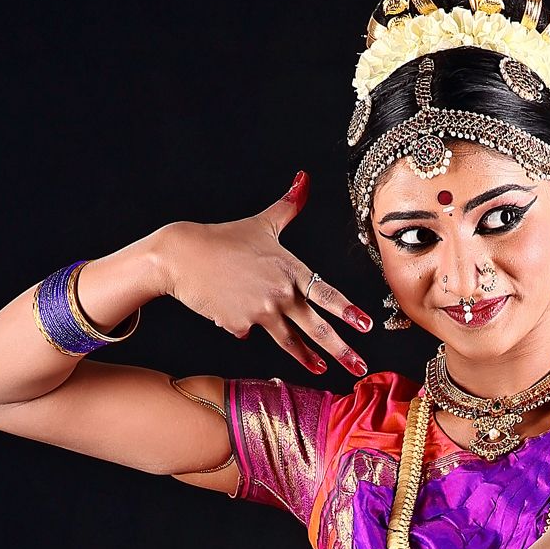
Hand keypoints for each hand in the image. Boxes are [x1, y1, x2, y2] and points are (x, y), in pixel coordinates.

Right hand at [157, 175, 374, 378]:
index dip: (348, 311)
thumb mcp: (261, 222)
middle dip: (340, 349)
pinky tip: (230, 312)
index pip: (327, 294)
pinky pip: (248, 331)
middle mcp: (280, 292)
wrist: (182, 256)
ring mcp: (261, 311)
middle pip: (317, 327)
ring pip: (290, 340)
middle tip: (358, 366)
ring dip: (308, 358)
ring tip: (321, 369)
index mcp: (290, 269)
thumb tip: (304, 179)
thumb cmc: (222, 239)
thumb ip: (288, 206)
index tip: (366, 325)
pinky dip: (243, 325)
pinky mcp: (240, 324)